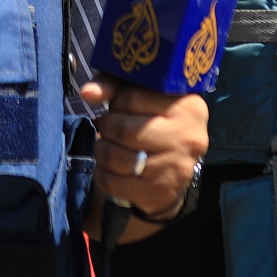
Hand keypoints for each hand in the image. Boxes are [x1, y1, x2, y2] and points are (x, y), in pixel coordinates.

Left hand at [80, 75, 209, 241]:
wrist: (173, 168)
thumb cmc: (152, 120)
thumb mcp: (139, 94)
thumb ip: (113, 84)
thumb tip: (87, 93)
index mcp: (189, 106)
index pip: (131, 97)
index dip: (116, 102)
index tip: (120, 108)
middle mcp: (189, 137)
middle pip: (123, 130)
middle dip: (107, 128)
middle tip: (109, 129)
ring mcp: (177, 167)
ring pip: (116, 158)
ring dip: (102, 151)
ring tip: (108, 147)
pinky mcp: (162, 192)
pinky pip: (114, 183)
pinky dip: (103, 175)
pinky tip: (110, 169)